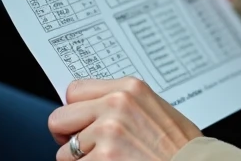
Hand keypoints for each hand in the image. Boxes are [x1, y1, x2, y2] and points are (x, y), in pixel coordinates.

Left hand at [50, 77, 201, 160]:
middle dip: (68, 137)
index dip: (75, 111)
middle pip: (59, 118)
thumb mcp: (154, 109)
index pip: (74, 90)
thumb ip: (121, 103)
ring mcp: (108, 133)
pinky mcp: (103, 159)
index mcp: (129, 87)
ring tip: (110, 160)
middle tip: (87, 148)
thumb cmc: (181, 146)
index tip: (80, 122)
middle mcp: (116, 104)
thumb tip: (89, 108)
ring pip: (64, 152)